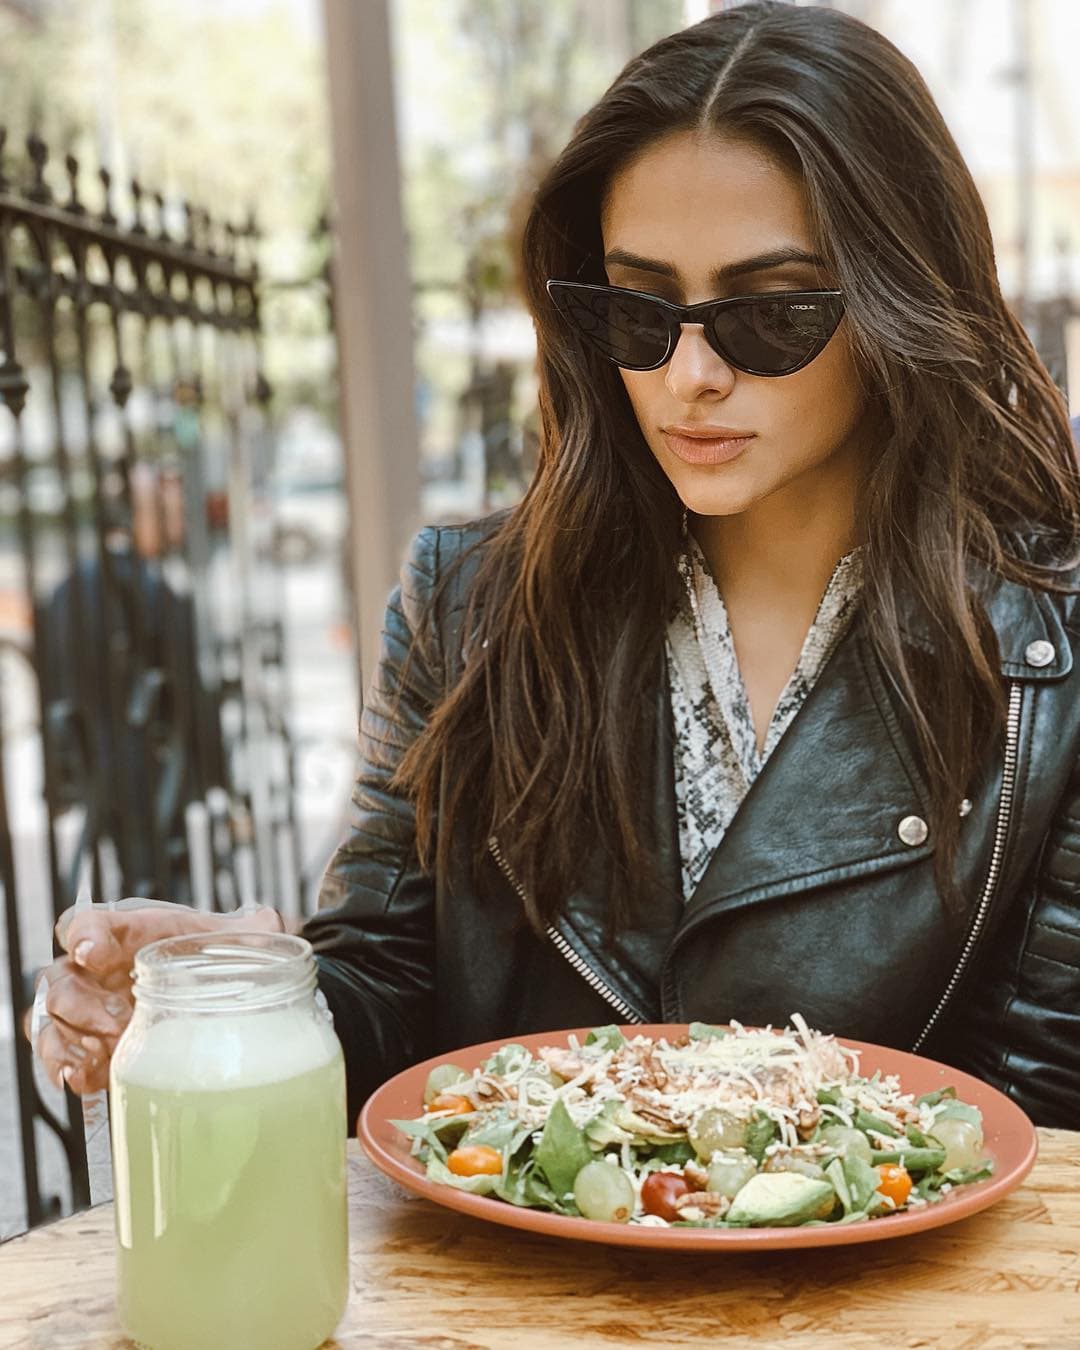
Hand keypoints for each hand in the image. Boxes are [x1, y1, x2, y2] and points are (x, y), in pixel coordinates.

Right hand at [24, 899, 284, 1094]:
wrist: (220, 990)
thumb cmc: (219, 955)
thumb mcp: (239, 938)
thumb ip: (254, 929)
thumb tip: (275, 926)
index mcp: (125, 932)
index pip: (85, 923)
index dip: (83, 935)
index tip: (95, 953)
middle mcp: (96, 969)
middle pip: (60, 979)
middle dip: (83, 1004)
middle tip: (119, 1023)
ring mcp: (87, 1009)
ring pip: (49, 1020)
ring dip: (71, 1040)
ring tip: (105, 1055)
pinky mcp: (89, 1047)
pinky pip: (56, 1057)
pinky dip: (64, 1069)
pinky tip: (84, 1079)